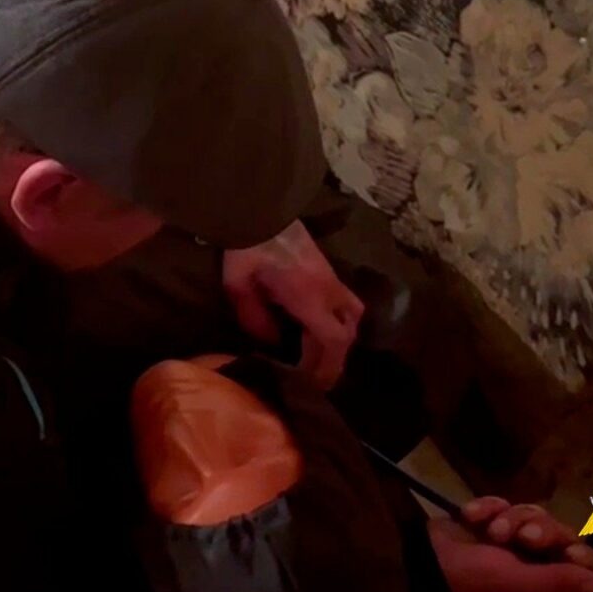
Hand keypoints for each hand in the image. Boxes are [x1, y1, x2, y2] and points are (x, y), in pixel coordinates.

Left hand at [222, 221, 362, 389]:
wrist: (259, 208)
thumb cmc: (245, 249)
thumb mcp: (239, 288)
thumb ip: (255, 318)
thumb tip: (271, 342)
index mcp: (309, 297)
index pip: (333, 340)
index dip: (327, 367)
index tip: (312, 383)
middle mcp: (328, 290)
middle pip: (348, 332)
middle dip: (335, 358)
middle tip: (316, 377)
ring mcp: (331, 277)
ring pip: (353, 315)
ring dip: (342, 338)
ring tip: (321, 353)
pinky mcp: (328, 269)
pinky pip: (346, 301)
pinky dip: (339, 320)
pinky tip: (318, 326)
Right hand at [429, 497, 592, 591]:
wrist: (421, 559)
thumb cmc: (472, 580)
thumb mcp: (519, 585)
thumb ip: (561, 583)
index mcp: (543, 585)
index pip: (580, 565)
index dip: (579, 555)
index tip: (568, 552)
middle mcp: (531, 563)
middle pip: (558, 534)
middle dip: (540, 530)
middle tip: (523, 538)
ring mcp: (509, 542)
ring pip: (532, 515)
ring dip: (510, 518)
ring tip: (491, 531)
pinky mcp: (488, 521)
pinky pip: (503, 503)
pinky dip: (488, 507)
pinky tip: (470, 516)